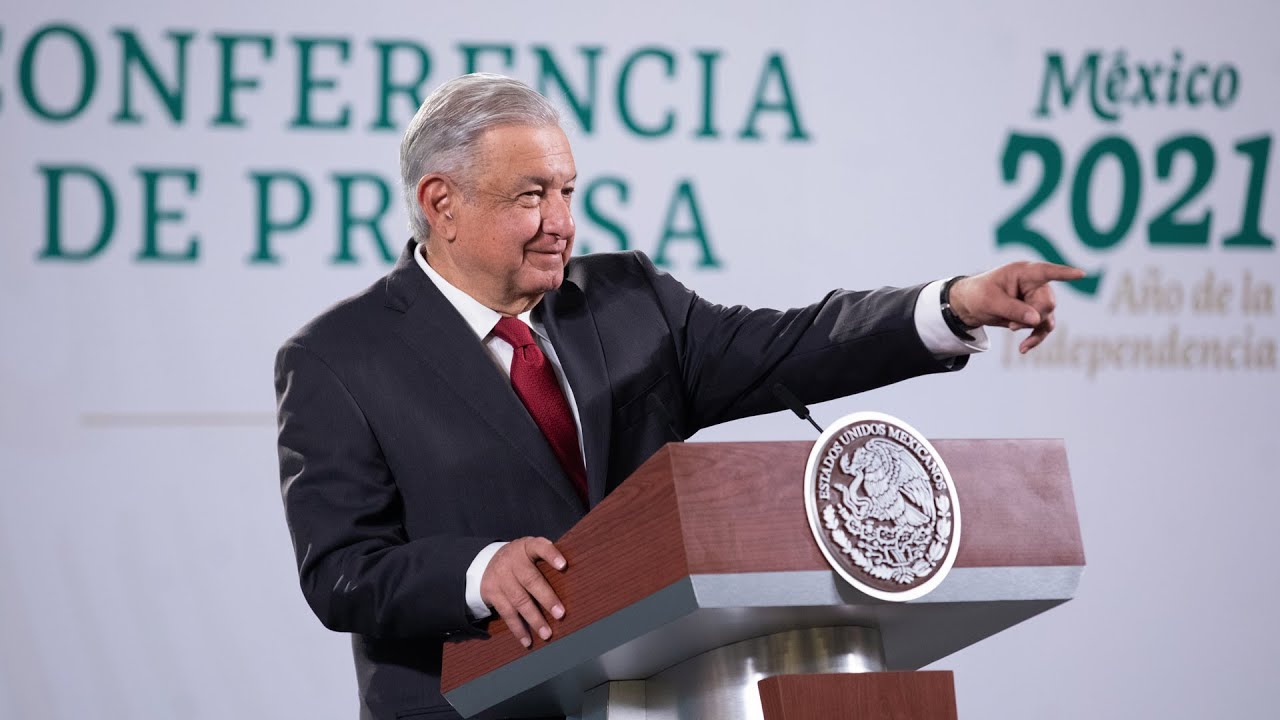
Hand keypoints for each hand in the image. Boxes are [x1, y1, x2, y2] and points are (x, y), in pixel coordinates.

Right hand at [478, 537, 566, 648]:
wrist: (488, 562)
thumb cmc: (522, 559)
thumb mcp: (531, 551)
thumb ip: (547, 559)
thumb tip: (577, 578)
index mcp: (527, 547)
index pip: (540, 547)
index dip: (551, 555)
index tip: (564, 565)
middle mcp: (512, 560)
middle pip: (530, 579)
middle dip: (546, 598)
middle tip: (561, 614)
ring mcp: (500, 577)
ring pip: (519, 600)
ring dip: (534, 619)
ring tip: (547, 634)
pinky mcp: (492, 592)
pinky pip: (506, 613)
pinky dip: (518, 629)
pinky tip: (527, 640)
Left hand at [948, 262, 1085, 353]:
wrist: (970, 305)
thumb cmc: (979, 294)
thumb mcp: (991, 301)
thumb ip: (1013, 309)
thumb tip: (1036, 320)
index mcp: (1024, 273)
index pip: (1046, 272)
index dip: (1064, 273)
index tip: (1080, 274)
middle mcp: (1035, 285)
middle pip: (1048, 303)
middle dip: (1032, 317)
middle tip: (1012, 324)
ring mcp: (1037, 300)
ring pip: (1047, 318)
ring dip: (1033, 330)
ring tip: (1013, 331)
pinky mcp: (1034, 315)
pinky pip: (1042, 329)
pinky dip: (1034, 339)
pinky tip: (1023, 349)